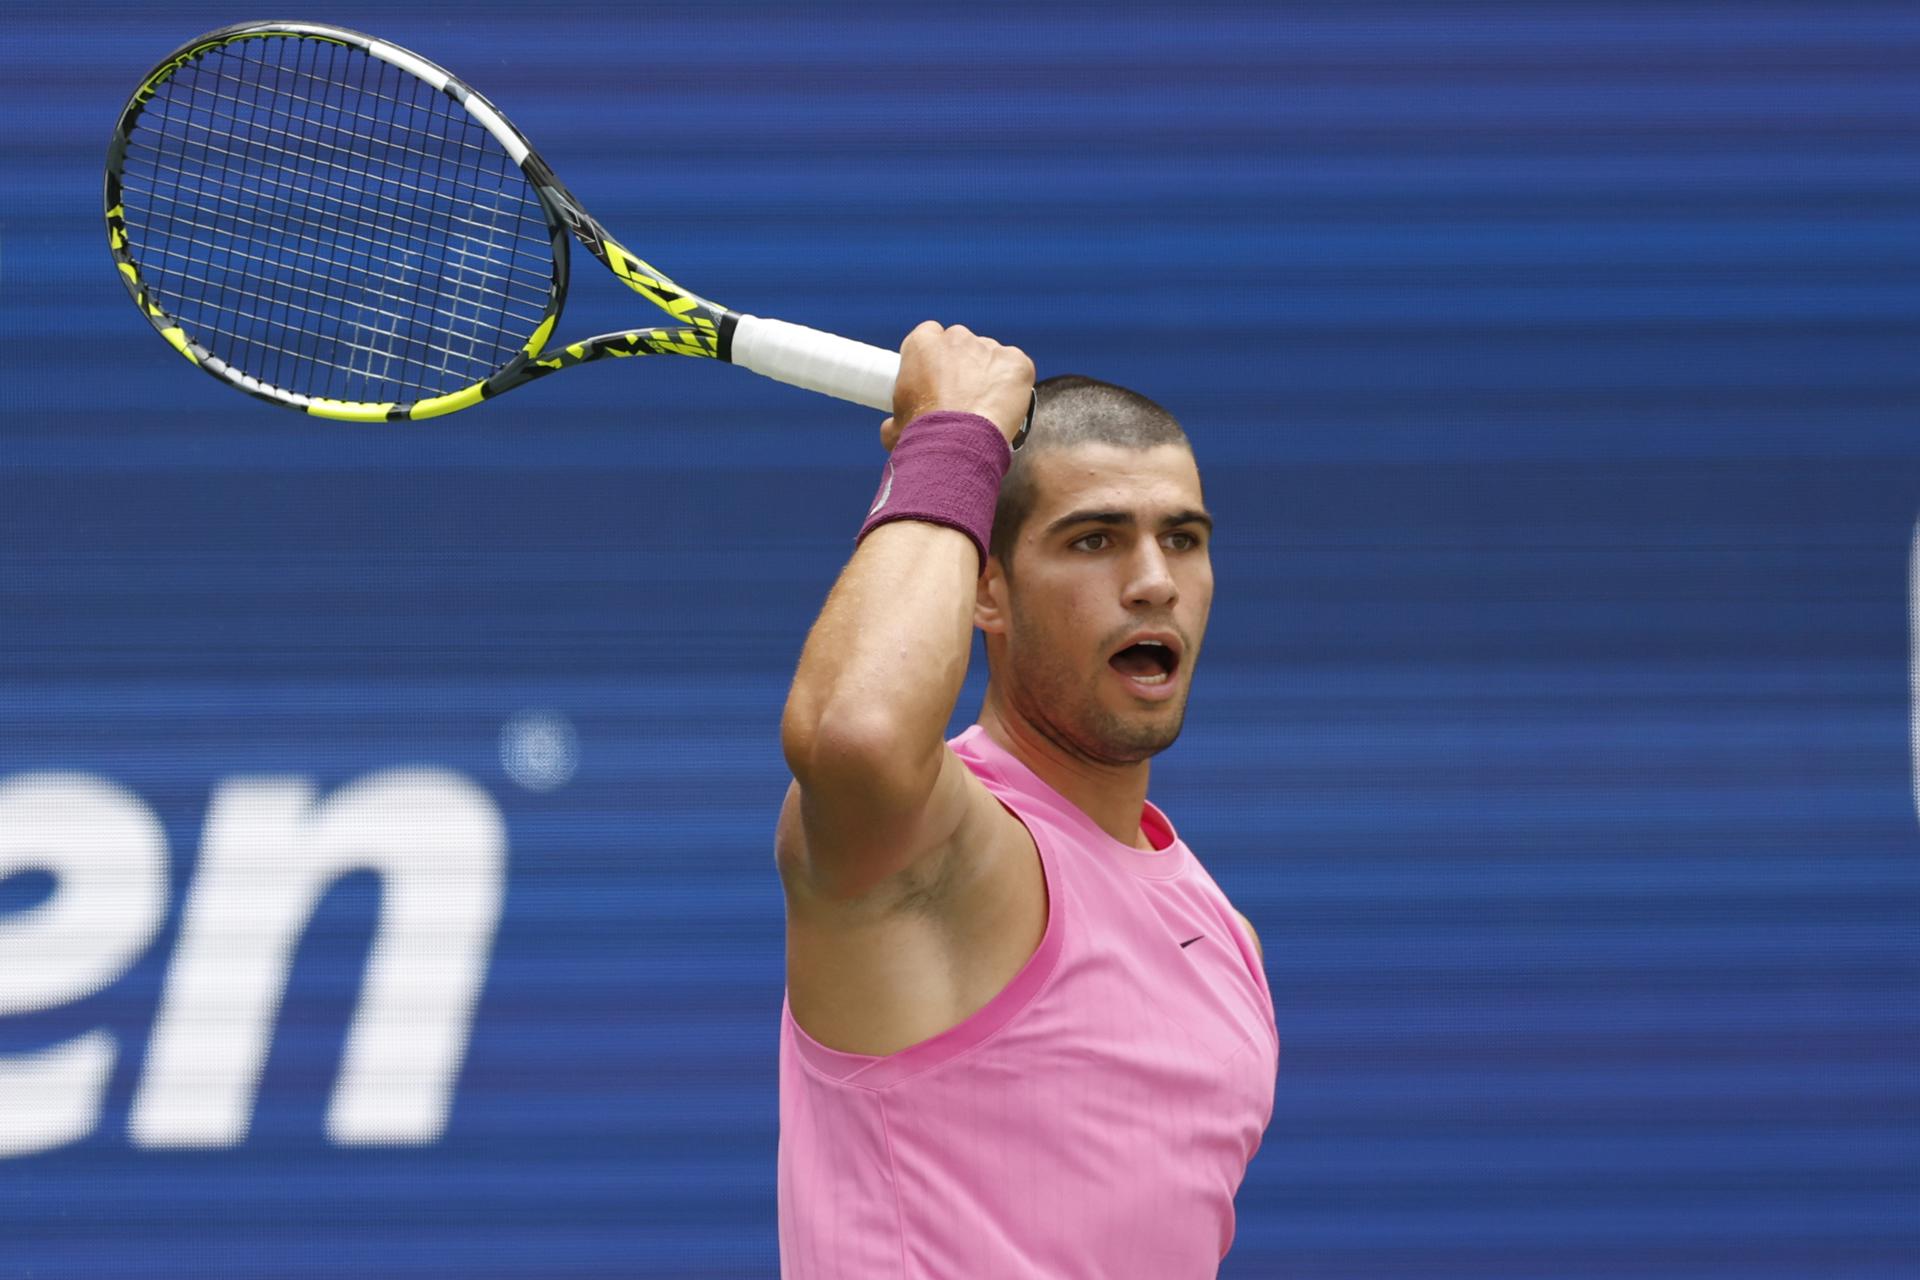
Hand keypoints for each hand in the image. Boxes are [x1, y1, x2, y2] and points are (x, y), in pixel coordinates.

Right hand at [880, 321, 1033, 450]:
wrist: (957, 448)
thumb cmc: (922, 438)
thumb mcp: (895, 428)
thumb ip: (894, 420)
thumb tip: (890, 428)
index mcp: (922, 343)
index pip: (930, 338)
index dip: (934, 360)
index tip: (935, 381)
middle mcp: (956, 337)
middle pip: (962, 344)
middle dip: (963, 366)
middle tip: (962, 398)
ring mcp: (989, 347)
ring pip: (991, 357)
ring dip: (989, 376)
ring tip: (985, 409)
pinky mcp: (1017, 362)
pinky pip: (1016, 369)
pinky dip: (1014, 386)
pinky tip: (1005, 408)